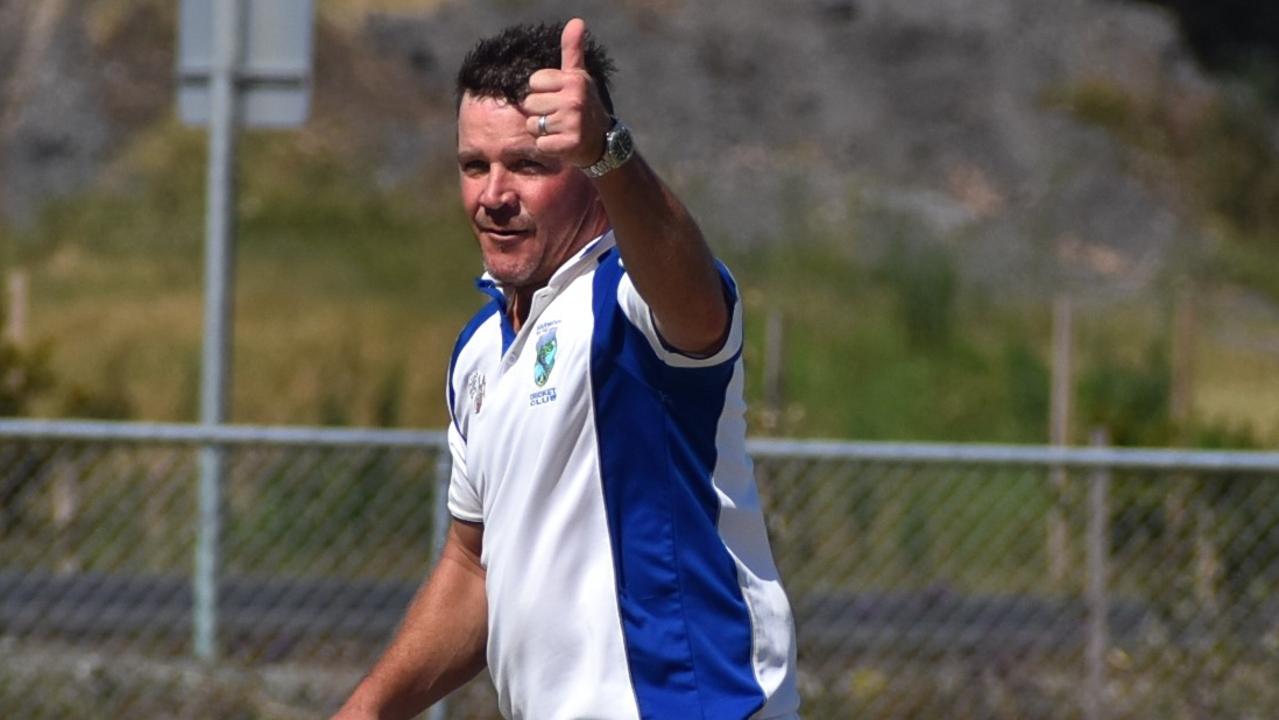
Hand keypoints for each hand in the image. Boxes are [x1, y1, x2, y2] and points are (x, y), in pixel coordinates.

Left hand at [521, 18, 612, 168]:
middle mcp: (574, 100)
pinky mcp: (569, 144)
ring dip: (542, 130)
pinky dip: (547, 147)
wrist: (602, 141)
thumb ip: (572, 50)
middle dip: (539, 112)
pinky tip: (561, 143)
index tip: (557, 96)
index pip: (534, 82)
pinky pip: (540, 144)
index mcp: (574, 80)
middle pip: (530, 104)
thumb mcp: (578, 76)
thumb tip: (576, 21)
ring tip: (559, 129)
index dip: (541, 91)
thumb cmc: (584, 104)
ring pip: (533, 125)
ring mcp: (573, 123)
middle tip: (558, 115)